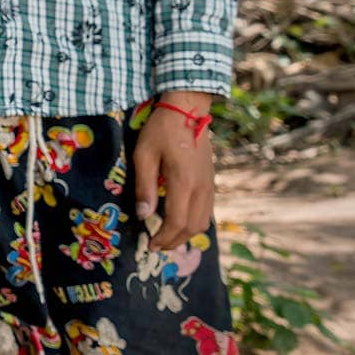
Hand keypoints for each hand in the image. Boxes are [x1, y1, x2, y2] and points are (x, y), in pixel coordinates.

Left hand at [134, 98, 215, 249]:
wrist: (188, 110)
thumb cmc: (161, 130)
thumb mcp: (144, 155)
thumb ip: (144, 186)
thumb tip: (142, 216)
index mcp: (184, 182)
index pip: (177, 222)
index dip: (164, 238)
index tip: (150, 245)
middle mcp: (202, 188)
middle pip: (193, 227)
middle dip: (174, 241)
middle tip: (156, 245)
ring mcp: (210, 185)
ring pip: (203, 221)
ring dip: (186, 234)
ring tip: (167, 236)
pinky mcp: (211, 181)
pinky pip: (207, 210)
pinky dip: (194, 222)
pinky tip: (179, 220)